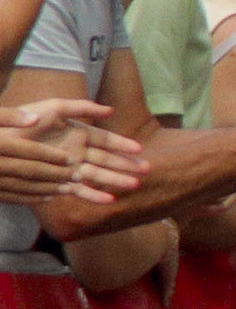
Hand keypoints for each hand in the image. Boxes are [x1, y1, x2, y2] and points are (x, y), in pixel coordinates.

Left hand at [0, 97, 142, 205]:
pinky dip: (94, 195)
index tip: (139, 150)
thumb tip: (111, 111)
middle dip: (127, 165)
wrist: (4, 138)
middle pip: (107, 159)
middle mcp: (77, 152)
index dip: (123, 145)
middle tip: (147, 171)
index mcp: (79, 133)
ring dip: (116, 180)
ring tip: (134, 185)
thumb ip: (82, 107)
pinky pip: (78, 189)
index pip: (106, 140)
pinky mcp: (58, 180)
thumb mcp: (54, 107)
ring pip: (97, 175)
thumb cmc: (26, 120)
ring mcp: (69, 167)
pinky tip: (109, 201)